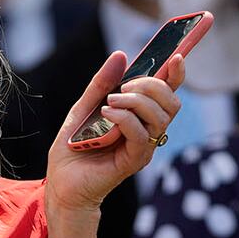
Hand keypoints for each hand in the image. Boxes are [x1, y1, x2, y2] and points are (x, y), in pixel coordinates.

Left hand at [44, 48, 187, 211]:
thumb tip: (121, 55)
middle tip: (124, 86)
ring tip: (109, 103)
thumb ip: (102, 83)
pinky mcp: (134, 160)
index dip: (176, 75)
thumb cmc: (73, 147)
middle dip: (152, 86)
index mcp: (140, 116)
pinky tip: (106, 114)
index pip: (167, 93)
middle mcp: (147, 131)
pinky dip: (125, 118)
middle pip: (171, 103)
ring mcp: (143, 147)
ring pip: (159, 117)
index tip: (176, 56)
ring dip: (135, 102)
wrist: (61, 182)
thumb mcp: (84, 107)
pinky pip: (141, 134)